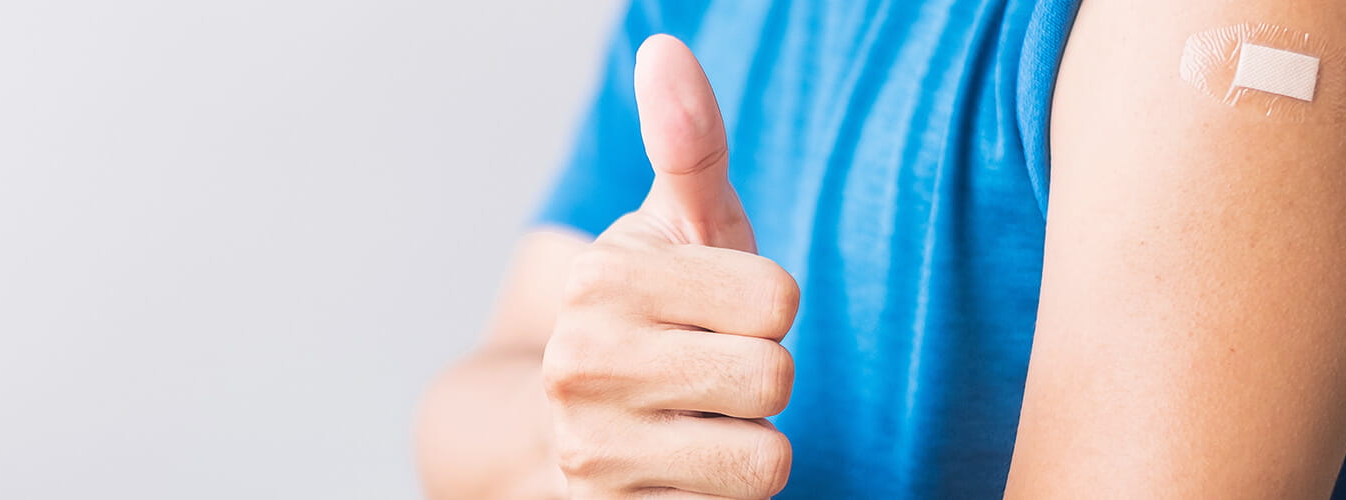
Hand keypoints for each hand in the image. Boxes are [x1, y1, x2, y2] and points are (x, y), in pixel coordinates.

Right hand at [541, 34, 799, 498]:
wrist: (565, 425)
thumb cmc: (654, 313)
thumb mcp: (680, 225)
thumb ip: (690, 144)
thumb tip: (667, 51)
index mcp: (604, 277)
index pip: (780, 301)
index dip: (770, 310)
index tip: (723, 314)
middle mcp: (583, 362)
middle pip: (774, 379)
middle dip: (762, 380)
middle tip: (713, 373)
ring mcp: (593, 451)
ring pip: (765, 459)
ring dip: (751, 443)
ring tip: (702, 420)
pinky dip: (726, 492)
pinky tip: (683, 468)